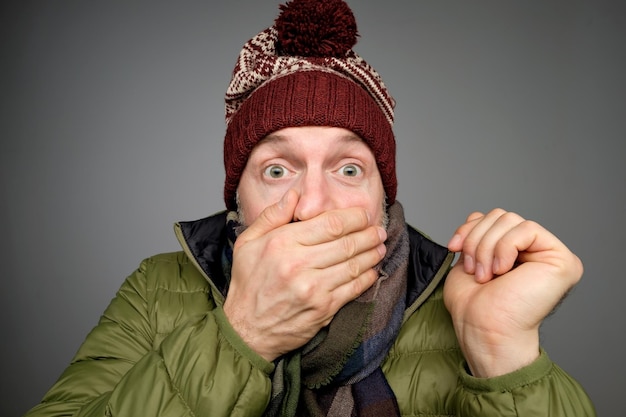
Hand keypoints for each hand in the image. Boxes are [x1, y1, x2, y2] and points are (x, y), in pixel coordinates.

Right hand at [222, 189, 386, 361]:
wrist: (246, 329)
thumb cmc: (248, 283)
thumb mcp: (248, 242)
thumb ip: (273, 215)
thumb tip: (295, 195)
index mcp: (282, 243)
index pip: (330, 224)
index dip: (354, 217)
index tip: (362, 215)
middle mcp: (299, 265)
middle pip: (347, 243)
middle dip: (368, 234)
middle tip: (379, 229)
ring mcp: (313, 289)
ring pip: (354, 265)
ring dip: (372, 254)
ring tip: (380, 246)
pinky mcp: (324, 309)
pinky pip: (354, 289)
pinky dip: (368, 277)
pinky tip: (372, 270)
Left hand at [444, 209, 582, 376]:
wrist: (482, 328)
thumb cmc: (474, 305)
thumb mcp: (469, 257)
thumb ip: (478, 233)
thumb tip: (477, 216)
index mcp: (516, 251)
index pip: (493, 218)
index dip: (470, 228)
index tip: (453, 248)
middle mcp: (537, 251)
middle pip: (501, 215)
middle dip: (477, 239)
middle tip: (473, 270)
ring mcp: (552, 255)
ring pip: (511, 219)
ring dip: (487, 247)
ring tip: (485, 274)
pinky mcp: (562, 260)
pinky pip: (528, 229)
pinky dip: (505, 248)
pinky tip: (502, 271)